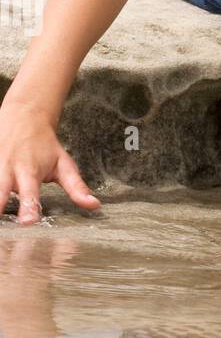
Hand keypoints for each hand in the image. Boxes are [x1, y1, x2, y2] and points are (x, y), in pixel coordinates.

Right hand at [0, 101, 100, 224]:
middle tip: (0, 221)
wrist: (23, 116)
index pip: (31, 192)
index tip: (28, 221)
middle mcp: (8, 168)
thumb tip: (94, 206)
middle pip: (1, 190)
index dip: (30, 207)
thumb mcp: (64, 164)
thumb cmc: (44, 145)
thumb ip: (77, 187)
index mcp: (30, 170)